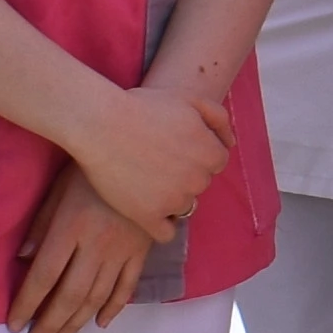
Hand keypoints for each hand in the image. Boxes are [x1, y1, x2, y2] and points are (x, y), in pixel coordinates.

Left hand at [12, 170, 161, 332]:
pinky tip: (99, 324)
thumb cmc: (92, 167)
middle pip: (69, 296)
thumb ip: (41, 224)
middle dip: (48, 326)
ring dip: (75, 325)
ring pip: (97, 298)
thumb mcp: (58, 188)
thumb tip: (23, 259)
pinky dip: (113, 308)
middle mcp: (96, 246)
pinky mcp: (141, 252)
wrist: (146, 155)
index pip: (44, 276)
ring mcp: (122, 252)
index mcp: (71, 228)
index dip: (27, 304)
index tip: (13, 325)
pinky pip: (126, 287)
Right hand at [70, 83, 231, 240]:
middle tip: (156, 159)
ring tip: (146, 180)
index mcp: (210, 153)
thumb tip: (231, 143)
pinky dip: (160, 224)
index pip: (216, 162)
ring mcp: (174, 201)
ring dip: (172, 198)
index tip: (174, 147)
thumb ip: (218, 118)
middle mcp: (197, 180)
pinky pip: (166, 233)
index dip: (195, 153)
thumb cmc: (142, 107)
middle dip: (184, 174)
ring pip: (184, 207)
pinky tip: (147, 210)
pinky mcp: (149, 216)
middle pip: (199, 184)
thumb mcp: (188, 99)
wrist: (100, 124)